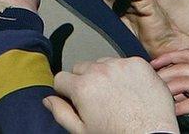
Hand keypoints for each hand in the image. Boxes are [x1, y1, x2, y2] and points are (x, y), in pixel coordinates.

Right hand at [44, 57, 177, 133]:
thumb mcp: (83, 131)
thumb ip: (61, 113)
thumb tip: (48, 99)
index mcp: (82, 87)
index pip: (61, 78)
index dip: (66, 91)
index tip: (75, 99)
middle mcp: (100, 70)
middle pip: (81, 67)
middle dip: (85, 81)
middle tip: (98, 99)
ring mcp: (121, 65)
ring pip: (103, 63)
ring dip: (105, 75)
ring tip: (117, 95)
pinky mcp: (140, 64)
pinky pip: (124, 62)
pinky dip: (126, 73)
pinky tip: (131, 89)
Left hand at [153, 49, 188, 133]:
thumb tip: (177, 87)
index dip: (169, 56)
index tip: (153, 63)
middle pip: (184, 67)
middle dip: (163, 73)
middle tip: (148, 81)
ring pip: (186, 82)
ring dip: (167, 89)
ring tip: (156, 95)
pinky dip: (179, 106)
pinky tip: (170, 111)